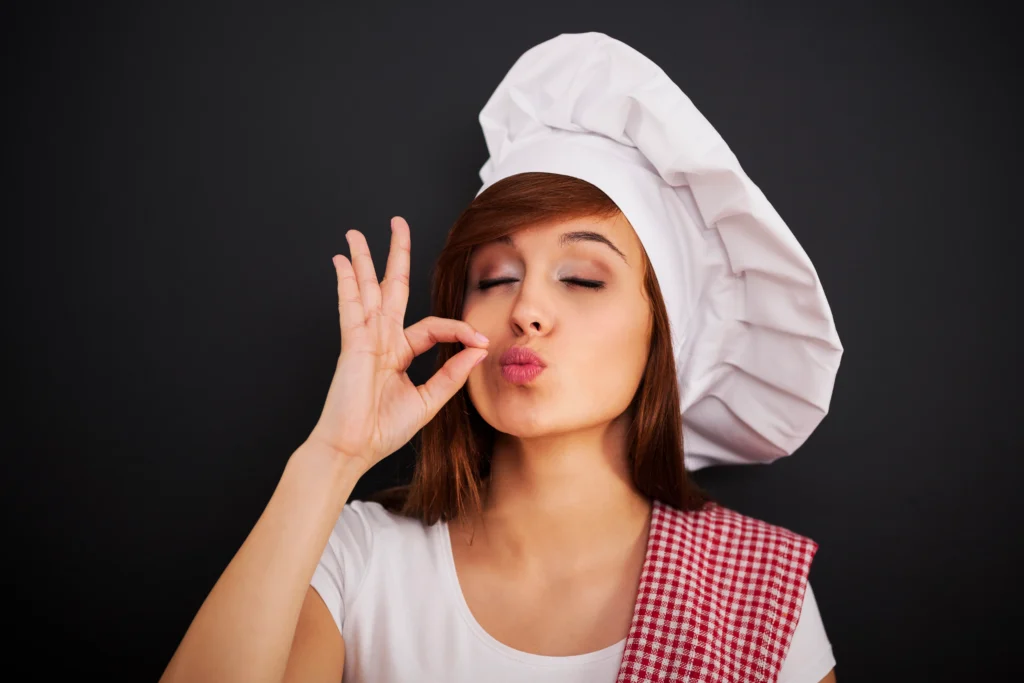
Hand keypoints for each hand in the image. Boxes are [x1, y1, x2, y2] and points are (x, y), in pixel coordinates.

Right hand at [305, 216, 488, 472]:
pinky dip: (346, 284)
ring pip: (367, 290)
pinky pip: (350, 308)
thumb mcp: (428, 401)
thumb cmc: (382, 430)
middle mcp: (382, 340)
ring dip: (363, 260)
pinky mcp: (352, 344)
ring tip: (357, 233)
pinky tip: (341, 262)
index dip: (459, 329)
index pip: (433, 326)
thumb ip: (451, 375)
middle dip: (395, 255)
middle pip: (391, 288)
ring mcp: (365, 339)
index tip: (481, 340)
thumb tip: (478, 351)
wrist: (353, 448)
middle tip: (397, 224)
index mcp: (399, 353)